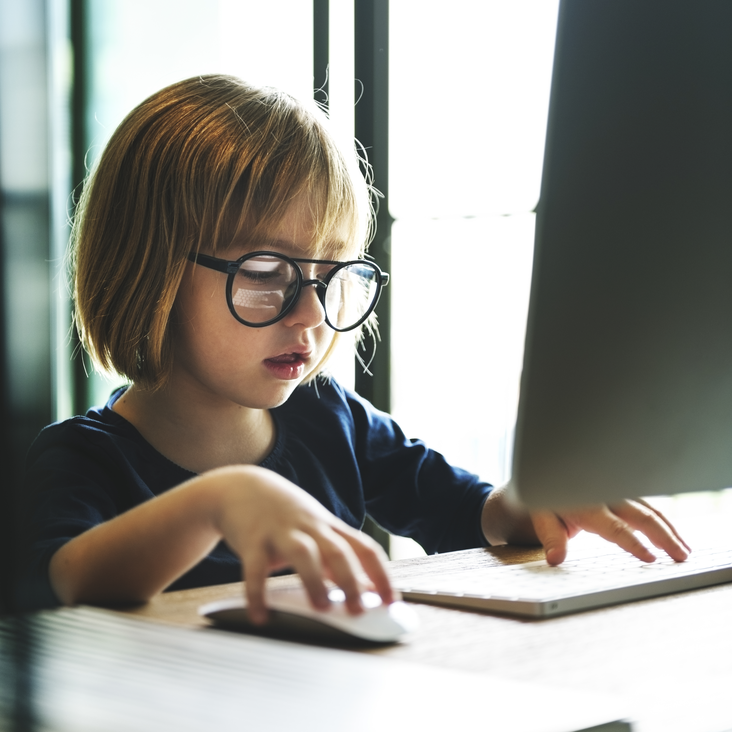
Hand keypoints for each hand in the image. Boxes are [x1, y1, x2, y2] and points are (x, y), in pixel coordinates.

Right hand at [211, 465, 394, 623]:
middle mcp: (309, 527)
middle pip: (338, 550)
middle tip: (359, 610)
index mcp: (329, 527)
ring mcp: (281, 532)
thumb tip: (367, 587)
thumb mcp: (315, 529)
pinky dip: (258, 594)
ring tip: (321, 607)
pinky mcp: (252, 540)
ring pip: (303, 553)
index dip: (381, 575)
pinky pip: (255, 569)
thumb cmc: (284, 514)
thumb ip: (338, 558)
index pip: (365, 548)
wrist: (241, 487)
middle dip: (352, 580)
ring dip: (314, 580)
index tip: (392, 602)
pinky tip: (261, 616)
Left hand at [481, 485, 690, 564]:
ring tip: (683, 548)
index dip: (632, 542)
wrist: (519, 487)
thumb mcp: (533, 518)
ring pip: (643, 507)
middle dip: (662, 534)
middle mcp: (598, 491)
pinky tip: (669, 531)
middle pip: (638, 513)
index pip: (613, 525)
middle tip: (681, 555)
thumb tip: (556, 559)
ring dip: (665, 527)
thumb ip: (548, 537)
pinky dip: (657, 517)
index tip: (650, 557)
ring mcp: (606, 490)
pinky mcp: (610, 492)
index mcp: (580, 499)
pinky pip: (638, 503)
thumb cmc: (526, 503)